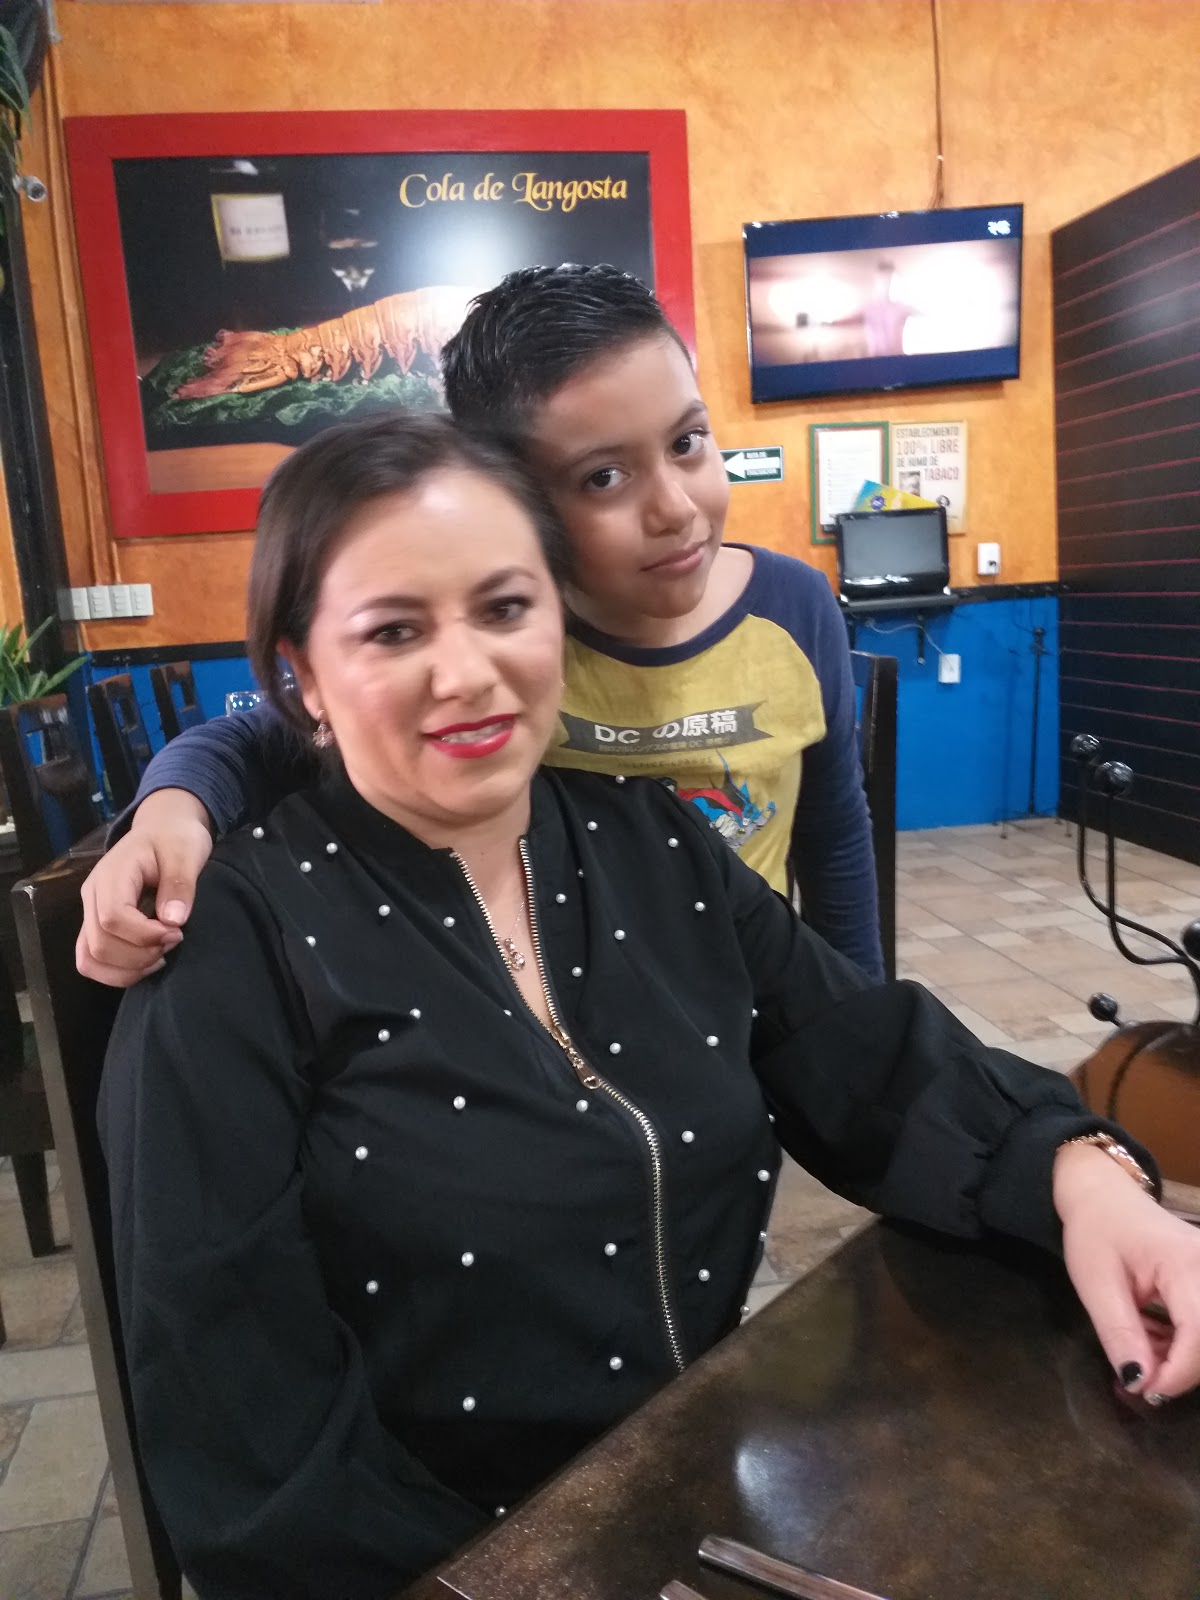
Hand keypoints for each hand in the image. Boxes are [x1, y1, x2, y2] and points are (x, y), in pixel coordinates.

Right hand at [76, 789, 213, 987]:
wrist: (163, 829)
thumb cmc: (175, 838)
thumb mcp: (185, 852)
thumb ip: (179, 884)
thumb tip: (172, 920)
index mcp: (111, 875)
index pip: (113, 918)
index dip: (145, 935)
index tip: (177, 932)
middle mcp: (92, 896)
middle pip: (99, 944)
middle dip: (140, 954)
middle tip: (174, 941)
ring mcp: (91, 913)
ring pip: (90, 958)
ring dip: (127, 969)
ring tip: (160, 956)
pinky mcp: (97, 926)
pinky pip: (92, 960)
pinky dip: (118, 972)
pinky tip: (149, 962)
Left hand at [1055, 1141, 1199, 1402]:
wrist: (1104, 1196)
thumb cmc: (1096, 1232)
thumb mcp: (1096, 1284)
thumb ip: (1120, 1335)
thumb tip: (1140, 1384)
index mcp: (1185, 1265)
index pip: (1199, 1334)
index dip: (1178, 1374)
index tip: (1146, 1391)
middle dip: (1180, 1369)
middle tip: (1140, 1378)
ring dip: (1180, 1356)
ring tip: (1140, 1350)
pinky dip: (1181, 1343)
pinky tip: (1152, 1338)